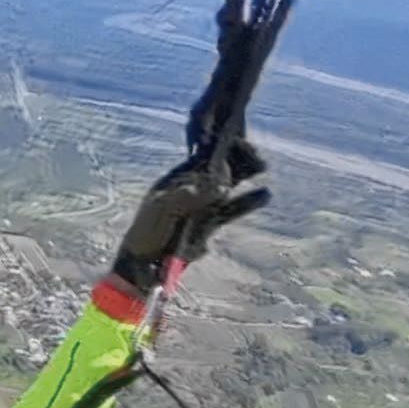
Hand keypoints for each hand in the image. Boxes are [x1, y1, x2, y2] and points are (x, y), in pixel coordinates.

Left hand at [112, 139, 270, 292]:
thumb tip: (221, 187)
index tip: (238, 141)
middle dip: (237, 160)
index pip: (202, 158)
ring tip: (264, 166)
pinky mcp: (208, 225)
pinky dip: (247, 202)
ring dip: (245, 176)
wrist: (143, 266)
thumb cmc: (146, 233)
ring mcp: (201, 207)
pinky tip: (265, 193)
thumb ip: (189, 195)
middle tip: (256, 155)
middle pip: (219, 170)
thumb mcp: (163, 209)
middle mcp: (191, 189)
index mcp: (176, 179)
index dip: (220, 148)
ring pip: (228, 187)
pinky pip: (230, 211)